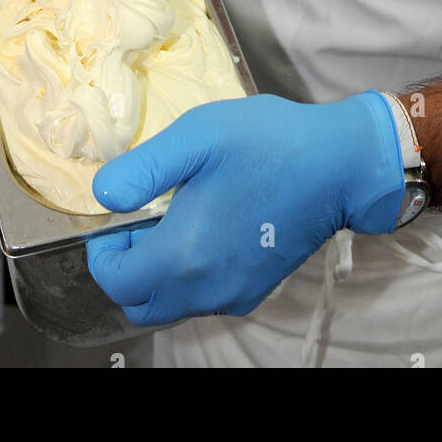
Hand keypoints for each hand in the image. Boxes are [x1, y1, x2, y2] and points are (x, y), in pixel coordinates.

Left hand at [85, 92, 403, 325]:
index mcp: (185, 253)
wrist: (339, 164)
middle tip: (142, 222)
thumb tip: (104, 196)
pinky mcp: (255, 290)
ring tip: (177, 220)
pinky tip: (207, 231)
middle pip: (141, 305)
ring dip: (159, 275)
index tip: (115, 221)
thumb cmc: (268, 142)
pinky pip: (203, 300)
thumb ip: (142, 169)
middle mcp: (206, 288)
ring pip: (172, 306)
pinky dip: (190, 279)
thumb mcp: (197, 135)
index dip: (103, 254)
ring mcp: (234, 294)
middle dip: (128, 270)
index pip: (117, 283)